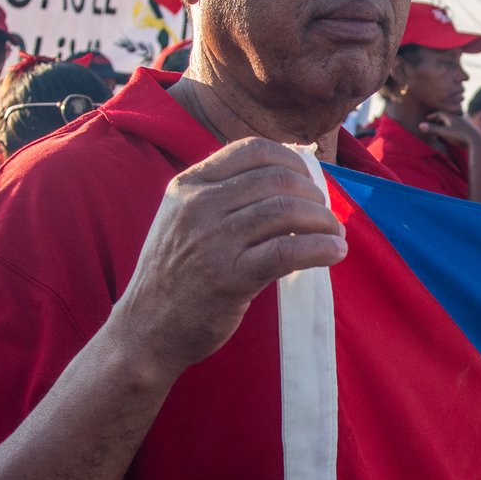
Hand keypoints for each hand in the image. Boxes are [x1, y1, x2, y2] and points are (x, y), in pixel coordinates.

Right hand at [107, 139, 347, 379]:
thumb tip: (289, 179)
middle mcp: (198, 205)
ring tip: (334, 235)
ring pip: (286, 211)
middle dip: (313, 195)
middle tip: (325, 216)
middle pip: (277, 179)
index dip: (293, 162)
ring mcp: (212, 241)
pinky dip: (321, 248)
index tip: (308, 183)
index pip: (253, 150)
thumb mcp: (184, 219)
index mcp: (188, 185)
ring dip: (323, 221)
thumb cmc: (176, 275)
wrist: (146, 329)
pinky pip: (288, 251)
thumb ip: (223, 195)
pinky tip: (334, 253)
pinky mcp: (229, 277)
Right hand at [418, 111, 480, 150]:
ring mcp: (464, 123)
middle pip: (446, 116)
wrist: (476, 141)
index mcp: (452, 115)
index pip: (440, 112)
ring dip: (445, 123)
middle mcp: (458, 117)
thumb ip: (432, 129)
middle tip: (432, 122)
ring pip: (452, 121)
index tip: (427, 118)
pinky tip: (450, 134)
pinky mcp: (468, 129)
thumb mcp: (444, 133)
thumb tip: (419, 126)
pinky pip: (457, 126)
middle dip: (438, 119)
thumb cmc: (459, 136)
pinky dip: (451, 128)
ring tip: (440, 128)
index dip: (432, 115)